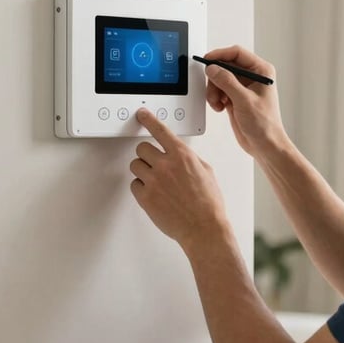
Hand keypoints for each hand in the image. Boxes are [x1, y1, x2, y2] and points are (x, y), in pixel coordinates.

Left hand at [129, 108, 228, 248]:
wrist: (204, 228)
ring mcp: (154, 181)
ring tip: (156, 181)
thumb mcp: (206, 171)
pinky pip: (134, 184)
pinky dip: (141, 188)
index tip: (142, 114)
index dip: (148, 119)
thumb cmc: (209, 203)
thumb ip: (189, 158)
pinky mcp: (145, 197)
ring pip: (135, 165)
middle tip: (155, 164)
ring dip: (143, 170)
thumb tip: (179, 155)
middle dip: (148, 155)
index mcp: (182, 155)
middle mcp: (166, 165)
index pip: (160, 130)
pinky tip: (154, 193)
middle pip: (142, 148)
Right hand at [203, 45, 287, 158]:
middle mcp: (252, 77)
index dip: (220, 55)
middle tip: (213, 90)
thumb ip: (227, 82)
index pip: (237, 53)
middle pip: (225, 66)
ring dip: (213, 90)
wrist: (264, 145)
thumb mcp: (244, 100)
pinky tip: (220, 107)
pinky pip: (218, 90)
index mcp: (261, 71)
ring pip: (219, 78)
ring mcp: (242, 87)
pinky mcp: (234, 97)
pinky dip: (215, 97)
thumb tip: (213, 68)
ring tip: (218, 103)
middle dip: (215, 78)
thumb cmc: (265, 124)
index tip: (207, 60)